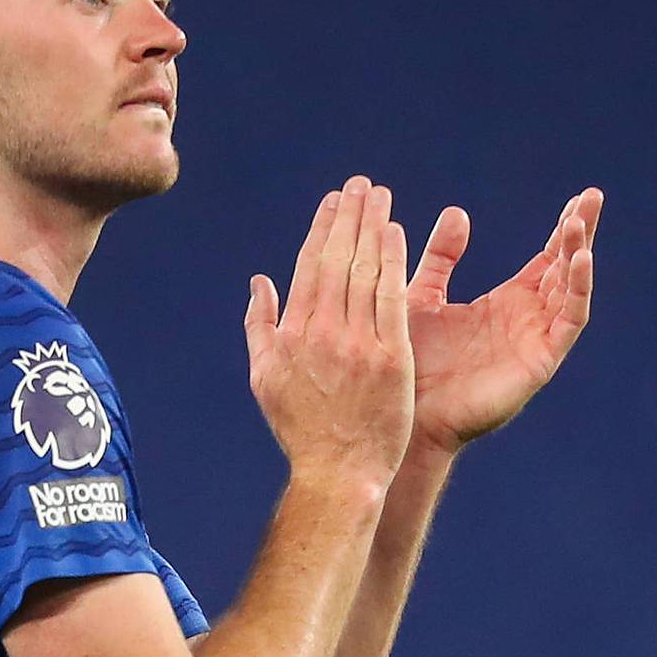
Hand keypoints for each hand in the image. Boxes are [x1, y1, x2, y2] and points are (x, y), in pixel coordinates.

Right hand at [244, 176, 415, 489]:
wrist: (339, 472)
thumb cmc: (300, 428)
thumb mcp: (265, 377)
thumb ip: (260, 324)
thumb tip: (259, 281)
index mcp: (292, 334)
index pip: (309, 266)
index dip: (323, 228)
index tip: (334, 201)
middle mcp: (323, 332)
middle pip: (338, 260)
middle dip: (350, 216)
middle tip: (361, 184)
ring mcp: (358, 344)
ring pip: (365, 271)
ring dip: (373, 228)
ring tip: (380, 197)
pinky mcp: (391, 358)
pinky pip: (392, 298)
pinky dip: (393, 262)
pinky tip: (396, 233)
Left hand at [402, 187, 601, 455]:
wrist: (403, 411)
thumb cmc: (411, 362)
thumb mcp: (423, 296)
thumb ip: (442, 258)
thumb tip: (457, 212)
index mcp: (506, 304)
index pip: (547, 259)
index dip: (563, 229)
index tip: (580, 196)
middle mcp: (528, 320)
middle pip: (566, 269)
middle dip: (581, 233)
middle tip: (594, 195)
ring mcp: (537, 341)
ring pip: (571, 290)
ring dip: (579, 255)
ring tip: (581, 222)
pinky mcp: (540, 362)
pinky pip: (568, 322)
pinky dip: (578, 292)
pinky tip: (579, 262)